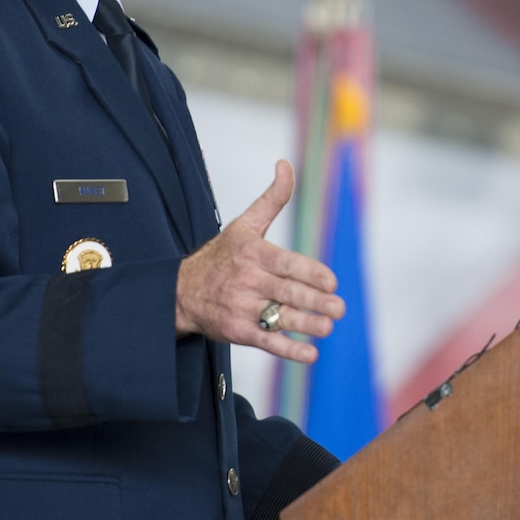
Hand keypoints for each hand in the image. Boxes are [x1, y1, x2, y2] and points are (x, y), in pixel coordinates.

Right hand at [175, 160, 343, 362]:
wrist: (180, 291)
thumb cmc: (221, 256)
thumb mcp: (245, 223)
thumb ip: (272, 198)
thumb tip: (285, 164)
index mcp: (253, 253)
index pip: (287, 263)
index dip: (310, 273)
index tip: (332, 282)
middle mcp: (248, 280)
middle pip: (287, 293)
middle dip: (315, 302)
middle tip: (339, 308)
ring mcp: (242, 307)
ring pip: (279, 318)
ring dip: (306, 326)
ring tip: (328, 327)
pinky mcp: (238, 331)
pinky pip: (267, 342)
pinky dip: (289, 350)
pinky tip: (310, 354)